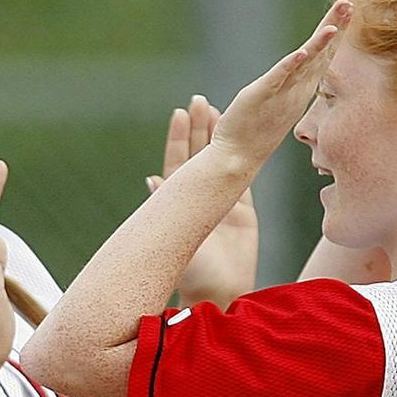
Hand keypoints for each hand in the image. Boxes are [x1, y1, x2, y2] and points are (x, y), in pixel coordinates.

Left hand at [149, 95, 256, 305]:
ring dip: (219, 139)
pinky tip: (242, 142)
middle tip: (201, 101)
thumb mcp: (173, 237)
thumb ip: (164, 207)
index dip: (179, 136)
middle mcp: (199, 200)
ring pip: (221, 164)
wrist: (220, 295)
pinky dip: (243, 161)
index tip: (181, 111)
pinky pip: (244, 182)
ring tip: (219, 111)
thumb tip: (151, 178)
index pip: (177, 161)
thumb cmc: (192, 273)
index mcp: (180, 203)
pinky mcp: (244, 215)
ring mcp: (222, 205)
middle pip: (198, 156)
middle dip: (199, 128)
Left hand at [209, 0, 350, 172]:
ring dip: (319, 44)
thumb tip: (295, 69)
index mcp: (300, 89)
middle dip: (335, 28)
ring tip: (333, 25)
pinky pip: (279, 77)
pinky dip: (292, 64)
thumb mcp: (276, 102)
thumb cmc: (253, 131)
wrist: (237, 158)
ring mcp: (281, 93)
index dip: (335, 33)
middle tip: (349, 3)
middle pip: (320, 54)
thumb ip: (286, 84)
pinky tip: (303, 51)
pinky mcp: (261, 96)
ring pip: (305, 64)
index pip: (322, 56)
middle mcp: (296, 90)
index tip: (347, 10)